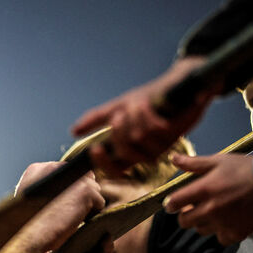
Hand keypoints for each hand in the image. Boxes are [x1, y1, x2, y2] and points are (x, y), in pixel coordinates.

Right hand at [15, 163, 104, 251]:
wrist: (31, 238)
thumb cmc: (31, 226)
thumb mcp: (34, 199)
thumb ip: (48, 187)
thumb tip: (74, 186)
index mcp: (37, 169)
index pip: (66, 172)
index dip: (67, 190)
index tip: (56, 205)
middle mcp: (55, 167)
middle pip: (82, 177)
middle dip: (79, 194)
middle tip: (65, 211)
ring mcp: (72, 176)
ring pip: (93, 189)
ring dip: (86, 204)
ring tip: (69, 216)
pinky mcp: (86, 189)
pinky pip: (99, 202)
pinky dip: (91, 214)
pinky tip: (76, 220)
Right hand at [73, 56, 215, 174]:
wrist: (179, 82)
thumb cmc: (151, 98)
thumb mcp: (119, 106)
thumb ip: (97, 119)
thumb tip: (73, 132)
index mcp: (132, 150)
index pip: (114, 170)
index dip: (103, 164)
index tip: (94, 149)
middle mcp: (146, 151)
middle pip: (125, 151)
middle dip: (119, 128)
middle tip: (122, 114)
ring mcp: (162, 144)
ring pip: (138, 137)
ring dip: (135, 115)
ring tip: (140, 104)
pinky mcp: (175, 133)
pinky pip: (153, 129)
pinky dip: (146, 112)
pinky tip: (150, 103)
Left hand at [164, 153, 252, 244]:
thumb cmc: (247, 169)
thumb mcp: (219, 161)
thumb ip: (194, 164)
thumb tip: (173, 159)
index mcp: (204, 190)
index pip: (174, 202)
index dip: (171, 204)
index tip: (173, 204)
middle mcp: (211, 209)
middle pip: (184, 222)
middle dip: (185, 215)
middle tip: (193, 209)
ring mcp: (224, 223)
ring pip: (201, 230)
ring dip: (202, 223)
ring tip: (212, 213)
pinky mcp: (238, 233)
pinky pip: (220, 238)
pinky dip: (221, 232)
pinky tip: (227, 222)